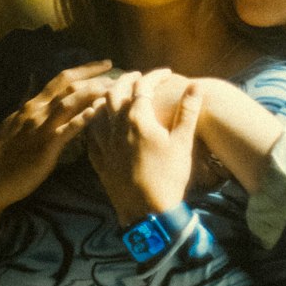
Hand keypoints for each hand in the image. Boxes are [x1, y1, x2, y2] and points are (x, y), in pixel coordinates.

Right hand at [0, 60, 113, 239]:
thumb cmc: (5, 153)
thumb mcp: (15, 121)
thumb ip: (29, 104)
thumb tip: (35, 83)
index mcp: (33, 105)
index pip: (61, 79)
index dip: (84, 69)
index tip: (105, 63)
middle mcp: (38, 110)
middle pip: (69, 85)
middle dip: (94, 76)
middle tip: (118, 71)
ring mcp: (41, 127)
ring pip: (69, 102)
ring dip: (92, 93)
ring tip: (113, 89)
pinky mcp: (45, 146)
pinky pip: (65, 130)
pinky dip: (81, 119)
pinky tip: (96, 112)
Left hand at [88, 69, 203, 226]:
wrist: (148, 213)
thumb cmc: (169, 176)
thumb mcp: (183, 142)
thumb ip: (187, 111)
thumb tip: (195, 86)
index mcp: (138, 119)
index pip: (143, 86)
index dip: (155, 75)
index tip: (166, 72)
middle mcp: (116, 127)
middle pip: (115, 92)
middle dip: (126, 79)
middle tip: (138, 76)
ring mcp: (104, 144)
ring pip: (97, 111)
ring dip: (106, 97)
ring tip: (116, 93)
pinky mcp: (98, 161)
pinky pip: (90, 134)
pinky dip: (94, 121)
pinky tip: (99, 122)